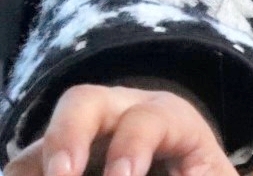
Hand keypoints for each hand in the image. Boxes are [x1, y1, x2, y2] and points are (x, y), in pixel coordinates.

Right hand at [4, 85, 234, 175]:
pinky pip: (27, 166)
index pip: (150, 118)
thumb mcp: (207, 174)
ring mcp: (84, 133)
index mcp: (168, 117)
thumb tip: (154, 172)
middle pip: (85, 102)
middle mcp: (120, 113)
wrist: (185, 169)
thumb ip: (195, 172)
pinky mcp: (57, 156)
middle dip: (68, 135)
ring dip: (42, 164)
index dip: (133, 145)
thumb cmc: (199, 173)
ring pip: (46, 140)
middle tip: (63, 175)